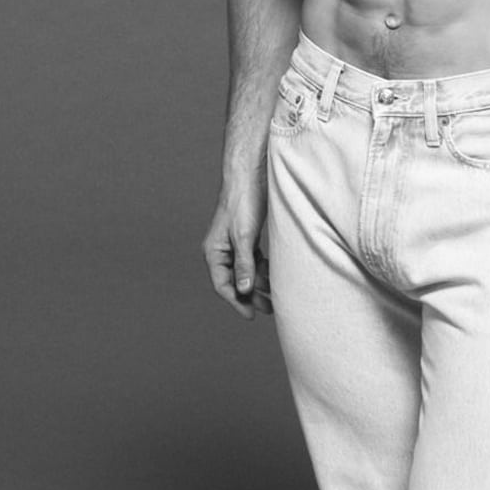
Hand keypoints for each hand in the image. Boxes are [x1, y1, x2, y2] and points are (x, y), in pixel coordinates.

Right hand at [202, 181, 272, 319]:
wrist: (250, 173)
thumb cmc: (243, 201)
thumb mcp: (245, 236)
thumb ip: (244, 263)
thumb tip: (243, 289)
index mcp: (214, 251)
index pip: (223, 285)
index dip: (237, 302)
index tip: (252, 315)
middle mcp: (221, 249)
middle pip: (235, 281)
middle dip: (251, 296)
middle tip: (270, 309)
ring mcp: (233, 243)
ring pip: (246, 271)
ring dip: (260, 283)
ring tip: (276, 294)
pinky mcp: (246, 236)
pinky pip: (253, 260)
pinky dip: (263, 268)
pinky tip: (275, 274)